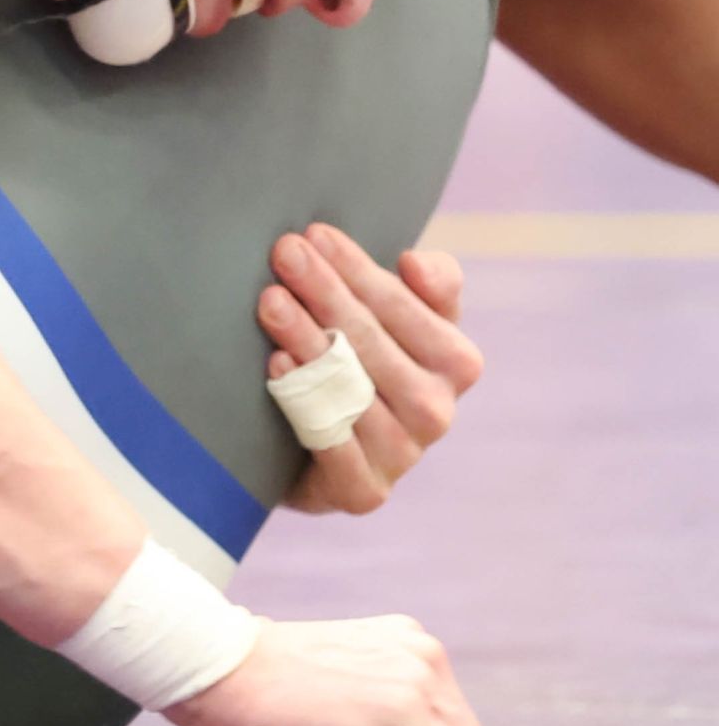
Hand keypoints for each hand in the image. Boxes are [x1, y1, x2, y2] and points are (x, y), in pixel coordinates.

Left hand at [260, 226, 482, 514]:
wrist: (319, 449)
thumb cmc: (363, 361)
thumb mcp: (402, 317)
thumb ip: (428, 284)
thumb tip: (415, 263)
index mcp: (457, 362)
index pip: (406, 307)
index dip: (359, 269)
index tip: (315, 234)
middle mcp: (437, 411)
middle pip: (372, 342)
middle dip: (325, 292)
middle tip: (284, 254)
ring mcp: (403, 455)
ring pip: (349, 388)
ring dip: (307, 340)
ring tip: (270, 302)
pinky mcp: (364, 491)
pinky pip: (332, 442)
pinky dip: (304, 402)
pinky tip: (276, 365)